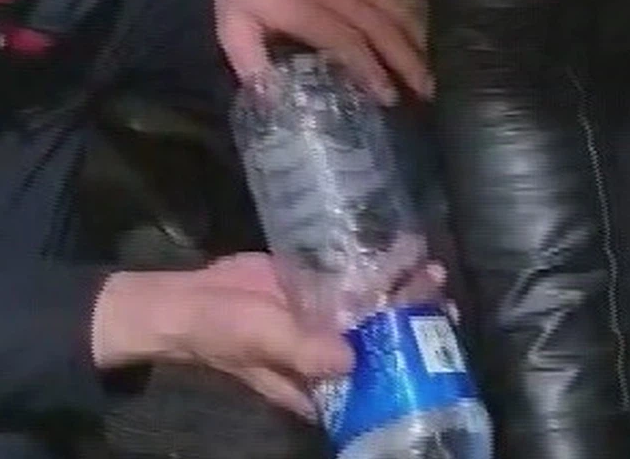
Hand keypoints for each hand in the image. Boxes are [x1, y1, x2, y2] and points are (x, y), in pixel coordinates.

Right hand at [92, 254, 447, 418]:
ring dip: (401, 291)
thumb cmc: (223, 333)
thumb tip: (350, 355)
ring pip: (373, 308)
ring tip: (431, 268)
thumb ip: (303, 350)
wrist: (188, 301)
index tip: (436, 339)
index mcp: (324, 381)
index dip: (410, 361)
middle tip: (442, 295)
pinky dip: (374, 267)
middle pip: (383, 339)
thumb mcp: (262, 343)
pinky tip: (399, 248)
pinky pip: (351, 280)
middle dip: (414, 320)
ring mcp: (324, 320)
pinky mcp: (314, 289)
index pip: (378, 377)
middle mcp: (331, 353)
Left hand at [212, 0, 431, 104]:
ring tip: (429, 67)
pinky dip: (411, 7)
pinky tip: (421, 28)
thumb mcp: (232, 26)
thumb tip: (269, 100)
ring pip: (394, 6)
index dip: (371, 70)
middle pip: (380, 27)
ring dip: (415, 38)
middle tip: (424, 90)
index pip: (347, 42)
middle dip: (406, 61)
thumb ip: (251, 63)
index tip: (388, 96)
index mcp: (302, 9)